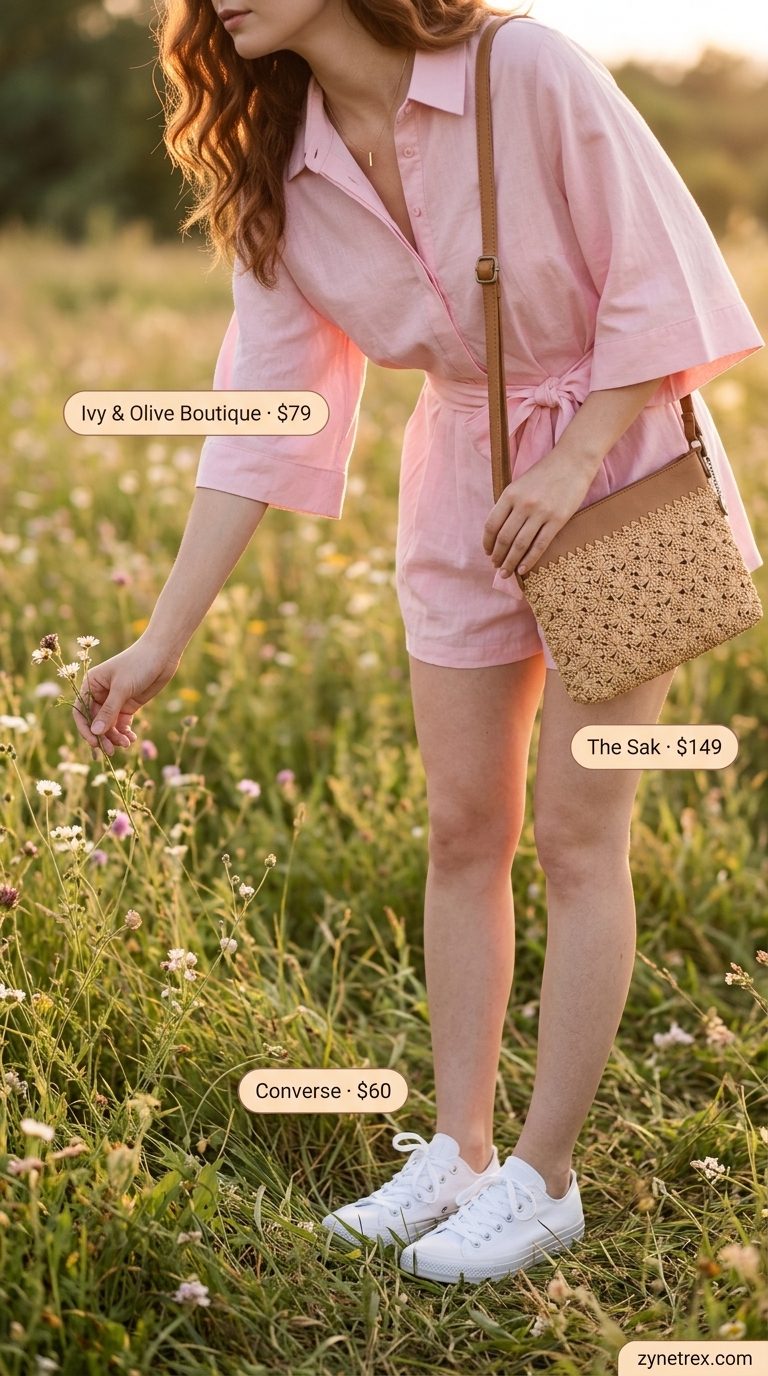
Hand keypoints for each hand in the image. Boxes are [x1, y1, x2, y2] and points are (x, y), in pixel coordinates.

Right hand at [73, 639, 180, 756]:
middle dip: (103, 737)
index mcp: (92, 684)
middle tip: (112, 751)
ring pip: (109, 725)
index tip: (95, 744)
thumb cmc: (139, 664)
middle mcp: (100, 694)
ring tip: (127, 744)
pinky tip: (132, 738)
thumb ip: (109, 711)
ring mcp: (115, 700)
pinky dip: (125, 732)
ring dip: (115, 737)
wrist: (163, 654)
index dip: (86, 729)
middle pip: (96, 722)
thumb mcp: (122, 688)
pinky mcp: (129, 704)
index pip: (81, 711)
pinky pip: (122, 723)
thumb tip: (95, 732)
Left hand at [482, 446, 594, 578]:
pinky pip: (540, 545)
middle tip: (496, 566)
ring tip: (506, 572)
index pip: (491, 524)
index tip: (487, 552)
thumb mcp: (520, 483)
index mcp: (510, 494)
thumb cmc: (546, 472)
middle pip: (504, 538)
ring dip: (510, 562)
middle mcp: (522, 504)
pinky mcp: (557, 519)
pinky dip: (529, 559)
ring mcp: (540, 512)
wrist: (573, 461)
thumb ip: (510, 504)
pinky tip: (523, 569)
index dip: (487, 542)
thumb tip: (500, 530)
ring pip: (520, 545)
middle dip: (498, 556)